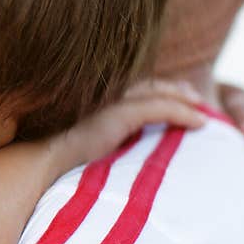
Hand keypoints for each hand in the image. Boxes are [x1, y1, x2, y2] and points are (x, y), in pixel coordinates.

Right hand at [53, 80, 206, 167]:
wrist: (41, 158)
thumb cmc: (53, 157)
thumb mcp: (78, 142)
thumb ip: (94, 136)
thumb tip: (101, 148)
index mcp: (92, 99)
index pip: (130, 88)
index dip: (155, 90)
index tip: (175, 95)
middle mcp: (102, 94)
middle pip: (147, 85)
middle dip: (174, 89)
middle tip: (194, 97)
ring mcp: (110, 101)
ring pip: (158, 93)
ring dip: (183, 99)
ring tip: (202, 109)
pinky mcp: (119, 113)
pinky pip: (160, 109)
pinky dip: (182, 113)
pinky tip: (199, 121)